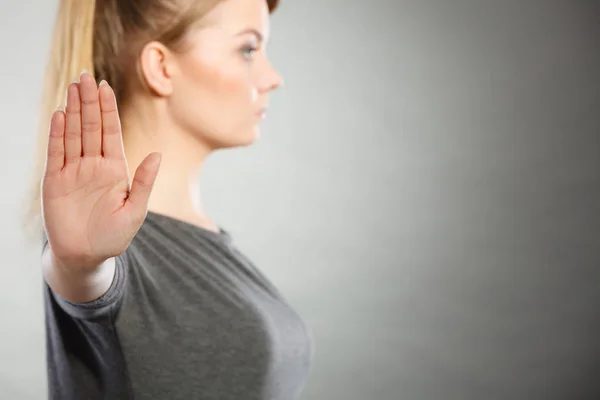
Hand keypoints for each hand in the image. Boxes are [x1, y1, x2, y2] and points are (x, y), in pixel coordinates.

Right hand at [41, 72, 160, 269]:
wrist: (86, 256)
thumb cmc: (113, 236)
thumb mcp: (135, 209)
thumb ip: (144, 181)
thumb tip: (157, 153)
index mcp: (115, 169)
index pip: (110, 132)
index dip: (108, 109)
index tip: (105, 86)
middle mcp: (93, 165)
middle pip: (91, 127)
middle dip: (89, 101)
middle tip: (86, 75)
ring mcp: (73, 171)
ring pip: (73, 134)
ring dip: (74, 110)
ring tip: (73, 86)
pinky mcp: (55, 181)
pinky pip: (56, 153)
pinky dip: (58, 134)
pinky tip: (60, 115)